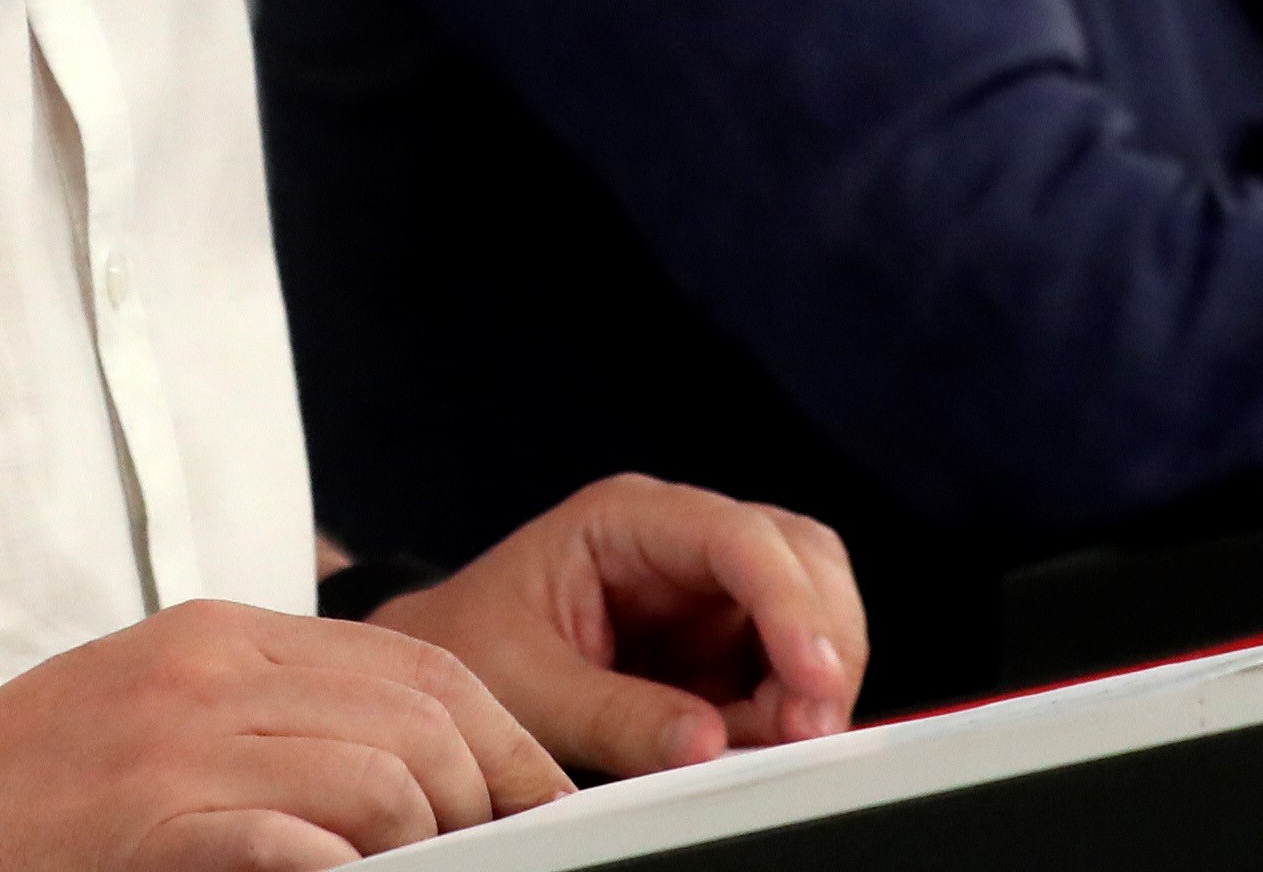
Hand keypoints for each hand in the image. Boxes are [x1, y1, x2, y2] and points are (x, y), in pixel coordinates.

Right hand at [0, 603, 564, 871]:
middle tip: (501, 853)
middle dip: (489, 794)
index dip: (498, 739)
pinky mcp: (156, 822)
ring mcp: (179, 746)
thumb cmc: (10, 804)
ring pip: (391, 775)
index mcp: (214, 639)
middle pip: (425, 711)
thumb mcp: (149, 718)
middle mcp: (207, 672)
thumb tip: (403, 765)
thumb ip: (265, 719)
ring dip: (428, 844)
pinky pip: (308, 843)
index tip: (531, 804)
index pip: (417, 660)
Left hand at [368, 473, 863, 777]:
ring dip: (812, 678)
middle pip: (799, 557)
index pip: (736, 538)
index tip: (814, 679)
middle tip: (811, 727)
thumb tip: (708, 743)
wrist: (441, 671)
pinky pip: (787, 664)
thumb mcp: (527, 687)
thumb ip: (615, 715)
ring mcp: (707, 590)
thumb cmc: (469, 652)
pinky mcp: (721, 644)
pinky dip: (790, 704)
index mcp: (625, 519)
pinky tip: (755, 740)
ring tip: (773, 741)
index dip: (789, 603)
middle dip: (821, 639)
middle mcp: (680, 541)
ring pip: (812, 606)